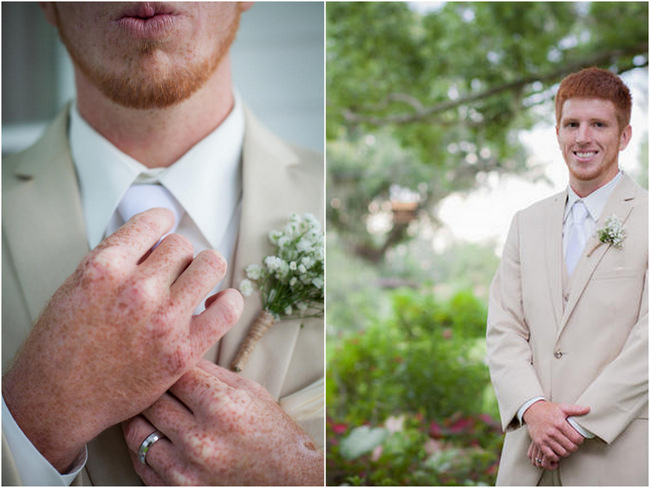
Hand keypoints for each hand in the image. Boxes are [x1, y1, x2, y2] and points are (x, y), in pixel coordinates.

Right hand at [2, 209, 242, 472]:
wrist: (57, 401)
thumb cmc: (61, 345)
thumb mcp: (77, 284)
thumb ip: (117, 258)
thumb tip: (156, 240)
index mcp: (105, 266)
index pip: (155, 220)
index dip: (162, 223)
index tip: (165, 230)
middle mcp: (137, 289)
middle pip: (182, 245)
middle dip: (176, 257)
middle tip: (169, 274)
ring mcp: (163, 320)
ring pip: (211, 264)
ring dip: (203, 272)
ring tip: (193, 285)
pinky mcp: (183, 350)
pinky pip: (228, 308)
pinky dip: (228, 300)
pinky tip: (214, 304)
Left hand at [122, 359, 323, 485]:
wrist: (289, 481)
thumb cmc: (274, 434)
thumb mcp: (251, 392)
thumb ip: (212, 373)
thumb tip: (183, 354)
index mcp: (220, 405)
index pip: (173, 373)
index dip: (168, 365)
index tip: (167, 363)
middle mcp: (199, 438)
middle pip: (151, 401)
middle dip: (150, 389)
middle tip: (150, 384)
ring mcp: (186, 470)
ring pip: (137, 433)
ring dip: (139, 418)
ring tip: (145, 410)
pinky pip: (142, 465)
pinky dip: (141, 449)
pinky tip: (152, 437)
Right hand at [523, 400, 587, 465]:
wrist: (531, 410)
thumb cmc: (548, 409)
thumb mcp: (562, 407)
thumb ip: (575, 409)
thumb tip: (588, 409)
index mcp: (560, 423)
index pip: (577, 439)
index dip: (580, 440)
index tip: (578, 438)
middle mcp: (552, 431)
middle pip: (571, 447)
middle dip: (574, 446)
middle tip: (573, 443)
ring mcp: (545, 438)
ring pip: (562, 452)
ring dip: (566, 451)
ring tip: (566, 446)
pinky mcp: (539, 443)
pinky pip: (551, 455)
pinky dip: (556, 456)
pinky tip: (557, 450)